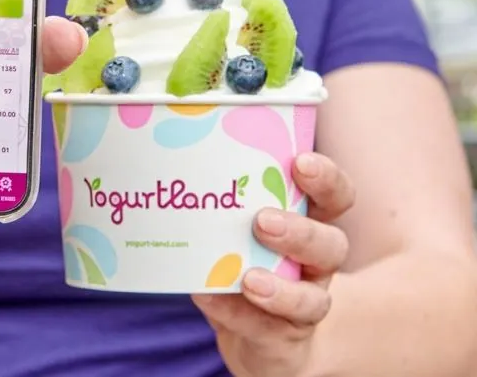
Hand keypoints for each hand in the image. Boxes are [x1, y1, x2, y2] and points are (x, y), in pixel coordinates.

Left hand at [192, 152, 355, 376]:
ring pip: (313, 298)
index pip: (334, 197)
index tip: (301, 163)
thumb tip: (166, 164)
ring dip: (280, 289)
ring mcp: (306, 304)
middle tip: (263, 222)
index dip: (327, 180)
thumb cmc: (243, 261)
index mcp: (309, 224)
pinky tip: (210, 299)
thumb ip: (218, 202)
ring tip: (249, 279)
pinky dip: (237, 314)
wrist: (261, 339)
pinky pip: (267, 329)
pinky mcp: (285, 338)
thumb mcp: (236, 227)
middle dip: (300, 232)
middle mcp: (317, 264)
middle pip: (331, 245)